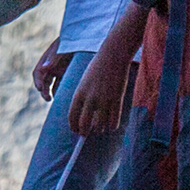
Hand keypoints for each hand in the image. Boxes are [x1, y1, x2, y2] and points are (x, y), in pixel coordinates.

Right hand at [30, 38, 65, 101]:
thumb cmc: (71, 41)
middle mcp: (52, 67)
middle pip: (44, 82)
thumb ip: (53, 58)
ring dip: (53, 93)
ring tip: (56, 101)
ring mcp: (61, 71)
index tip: (40, 89)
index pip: (38, 73)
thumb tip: (43, 68)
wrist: (85, 37)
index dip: (37, 81)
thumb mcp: (61, 49)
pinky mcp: (69, 74)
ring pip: (53, 85)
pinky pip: (64, 85)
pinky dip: (63, 91)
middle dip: (44, 91)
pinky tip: (66, 96)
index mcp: (46, 60)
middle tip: (48, 98)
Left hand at [69, 10, 144, 135]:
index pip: (72, 116)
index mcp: (79, 93)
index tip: (75, 130)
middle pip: (84, 124)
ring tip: (99, 129)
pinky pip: (114, 121)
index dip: (73, 126)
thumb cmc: (97, 67)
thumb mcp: (84, 81)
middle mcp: (90, 99)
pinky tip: (111, 125)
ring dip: (99, 129)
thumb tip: (83, 113)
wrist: (113, 56)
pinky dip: (111, 126)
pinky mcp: (117, 100)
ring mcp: (104, 100)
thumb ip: (82, 96)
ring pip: (99, 125)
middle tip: (86, 134)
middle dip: (84, 132)